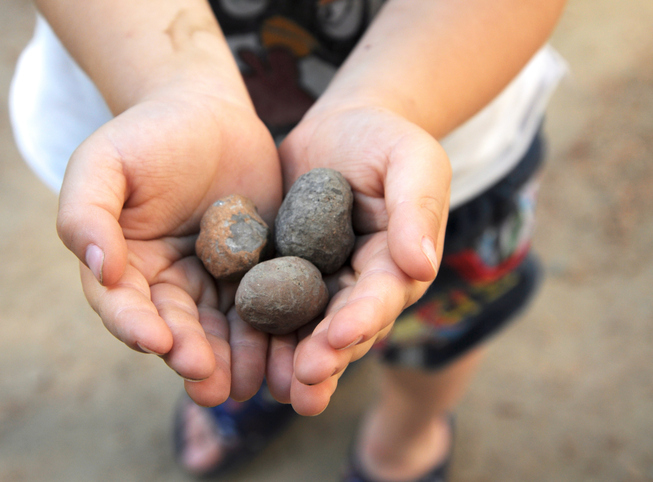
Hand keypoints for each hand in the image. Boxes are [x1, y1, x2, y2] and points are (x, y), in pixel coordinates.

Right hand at [56, 90, 281, 406]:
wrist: (207, 112)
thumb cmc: (148, 134)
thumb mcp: (103, 163)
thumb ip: (86, 214)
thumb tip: (99, 270)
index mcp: (125, 268)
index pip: (125, 305)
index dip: (137, 327)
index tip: (159, 343)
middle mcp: (169, 284)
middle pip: (179, 328)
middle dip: (193, 357)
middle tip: (211, 383)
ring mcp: (215, 281)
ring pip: (223, 328)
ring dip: (234, 359)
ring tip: (250, 385)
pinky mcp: (256, 272)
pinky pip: (265, 305)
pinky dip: (274, 331)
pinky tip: (287, 352)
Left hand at [273, 106, 451, 414]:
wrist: (340, 130)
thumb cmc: (384, 140)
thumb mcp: (412, 161)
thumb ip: (417, 208)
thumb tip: (421, 267)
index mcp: (397, 265)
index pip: (381, 297)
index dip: (361, 320)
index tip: (337, 339)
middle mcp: (360, 285)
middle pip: (344, 328)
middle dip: (325, 358)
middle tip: (302, 385)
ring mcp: (322, 284)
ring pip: (307, 329)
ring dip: (293, 362)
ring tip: (274, 390)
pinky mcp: (286, 275)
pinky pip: (272, 305)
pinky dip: (260, 331)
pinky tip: (238, 354)